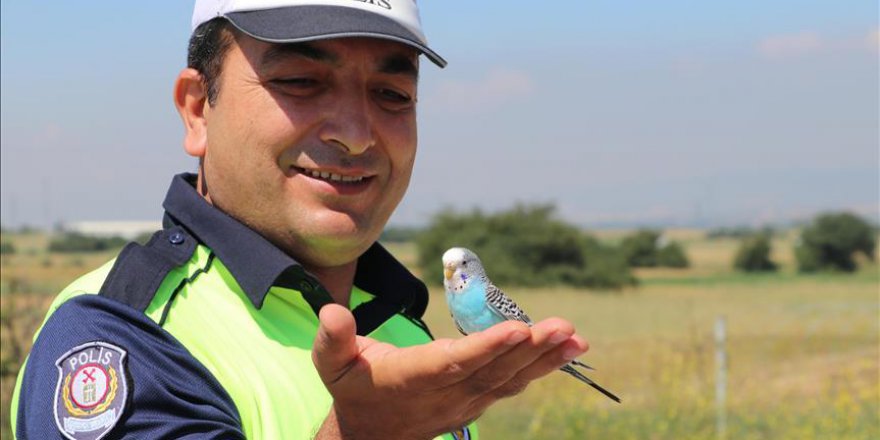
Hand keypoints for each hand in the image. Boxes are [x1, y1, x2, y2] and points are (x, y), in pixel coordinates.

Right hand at [312, 304, 588, 439]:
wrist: (372, 437)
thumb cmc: (354, 390)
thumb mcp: (332, 366)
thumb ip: (333, 340)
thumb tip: (333, 313)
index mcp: (411, 380)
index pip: (453, 363)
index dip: (485, 348)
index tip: (516, 330)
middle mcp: (446, 393)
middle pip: (493, 371)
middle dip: (530, 349)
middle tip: (564, 327)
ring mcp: (466, 400)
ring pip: (509, 379)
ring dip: (545, 359)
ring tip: (576, 338)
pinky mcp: (478, 398)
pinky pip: (512, 382)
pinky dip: (541, 367)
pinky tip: (567, 349)